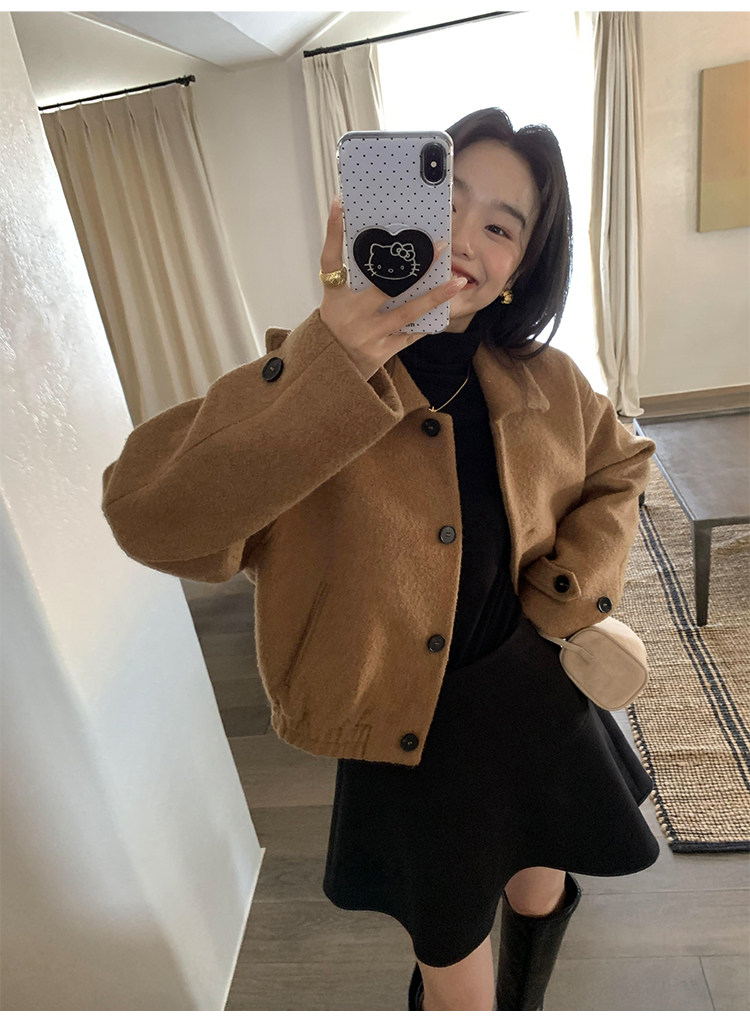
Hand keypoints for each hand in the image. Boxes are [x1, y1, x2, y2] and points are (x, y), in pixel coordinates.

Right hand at [319, 196, 467, 380]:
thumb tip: (382, 250)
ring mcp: (367, 334)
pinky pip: (410, 333)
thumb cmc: (338, 327)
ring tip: (458, 281)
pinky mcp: (380, 352)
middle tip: (440, 245)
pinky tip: (446, 309)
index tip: (340, 204)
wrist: (331, 370)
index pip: (330, 260)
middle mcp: (349, 314)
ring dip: (435, 295)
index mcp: (334, 297)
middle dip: (415, 265)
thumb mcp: (337, 302)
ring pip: (406, 311)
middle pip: (384, 284)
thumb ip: (355, 279)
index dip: (333, 232)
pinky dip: (427, 321)